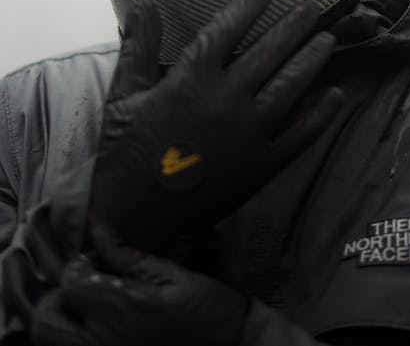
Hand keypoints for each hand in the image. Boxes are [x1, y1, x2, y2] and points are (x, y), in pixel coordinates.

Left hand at [32, 240, 245, 345]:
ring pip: (53, 342)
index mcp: (120, 308)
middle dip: (58, 298)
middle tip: (82, 288)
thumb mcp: (172, 275)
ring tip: (88, 309)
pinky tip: (98, 326)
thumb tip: (100, 231)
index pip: (69, 282)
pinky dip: (76, 339)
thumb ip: (129, 257)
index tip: (97, 262)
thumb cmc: (206, 310)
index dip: (79, 266)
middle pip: (47, 320)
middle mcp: (103, 340)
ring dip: (63, 322)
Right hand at [89, 0, 341, 251]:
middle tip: (314, 8)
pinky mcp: (261, 167)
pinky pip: (299, 135)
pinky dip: (320, 115)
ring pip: (290, 87)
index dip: (249, 4)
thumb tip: (144, 8)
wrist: (134, 218)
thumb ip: (138, 50)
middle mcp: (227, 99)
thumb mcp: (122, 96)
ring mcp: (249, 134)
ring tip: (327, 40)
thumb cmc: (124, 153)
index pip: (227, 28)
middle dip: (294, 26)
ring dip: (311, 61)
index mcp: (192, 78)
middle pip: (269, 52)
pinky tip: (335, 96)